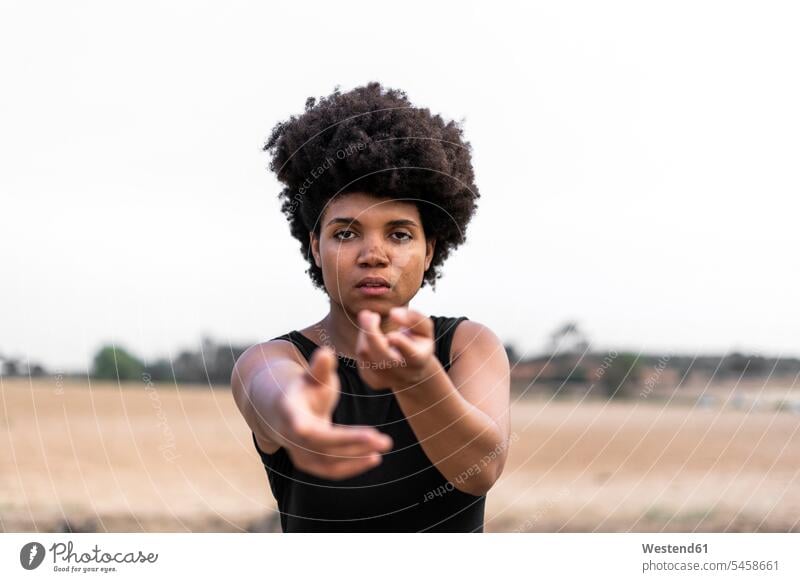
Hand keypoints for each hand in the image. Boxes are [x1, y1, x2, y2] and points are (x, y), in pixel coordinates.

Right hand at [274, 346, 392, 478]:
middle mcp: (293, 439)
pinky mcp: (310, 464)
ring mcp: (300, 454)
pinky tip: (373, 458)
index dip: (343, 437)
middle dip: (357, 446)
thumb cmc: (304, 388)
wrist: (285, 410)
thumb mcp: (311, 375)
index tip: (371, 434)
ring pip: (329, 464)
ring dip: (357, 459)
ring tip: (382, 448)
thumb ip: (319, 367)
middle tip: (385, 440)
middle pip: (325, 450)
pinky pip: (332, 471)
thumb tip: (326, 353)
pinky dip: (353, 467)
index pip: (314, 432)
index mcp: (291, 415)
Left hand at [355, 307, 436, 391]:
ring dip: (365, 334)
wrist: (412, 368)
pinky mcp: (373, 381)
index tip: (391, 334)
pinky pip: (360, 358)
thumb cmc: (418, 343)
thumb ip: (414, 317)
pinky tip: (369, 337)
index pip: (411, 354)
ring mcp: (387, 379)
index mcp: (419, 359)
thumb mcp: (424, 328)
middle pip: (382, 355)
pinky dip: (362, 342)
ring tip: (371, 321)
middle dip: (371, 332)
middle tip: (366, 313)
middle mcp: (403, 373)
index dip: (401, 345)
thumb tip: (393, 314)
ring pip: (366, 354)